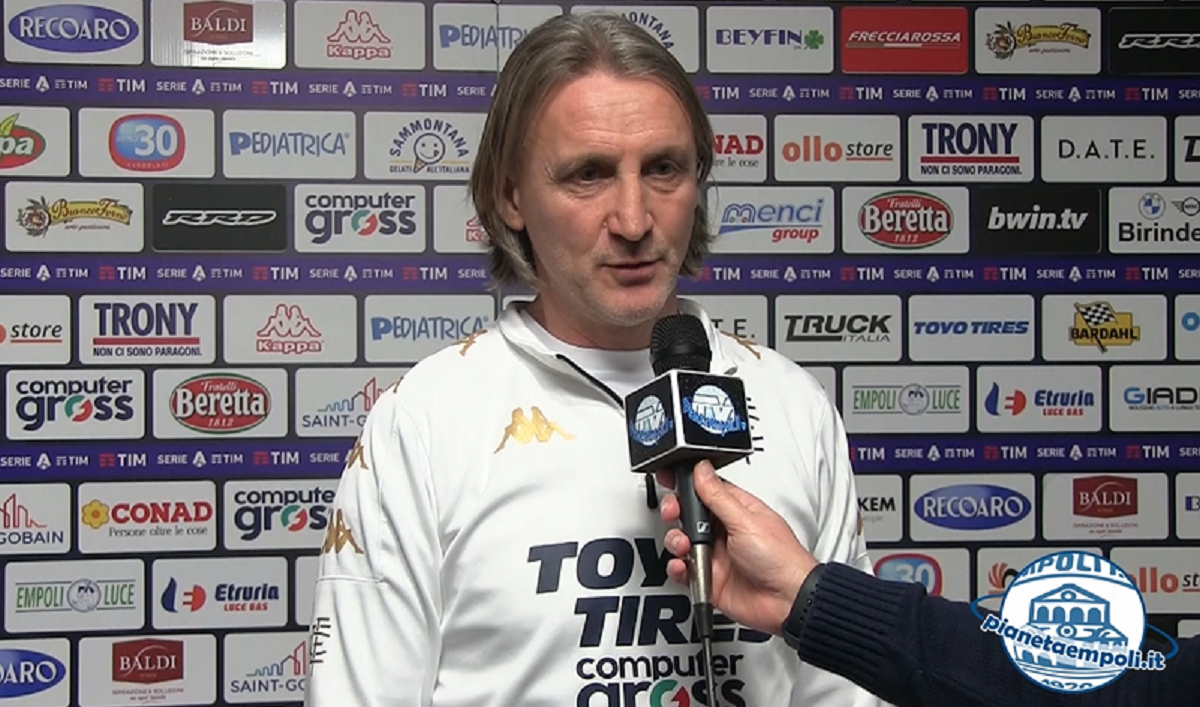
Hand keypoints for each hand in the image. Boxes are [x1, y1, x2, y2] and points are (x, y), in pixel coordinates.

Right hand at [656, 461, 818, 635]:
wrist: (787, 602)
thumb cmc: (781, 559)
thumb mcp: (745, 521)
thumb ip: (718, 496)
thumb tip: (702, 469)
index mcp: (737, 510)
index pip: (705, 489)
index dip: (686, 483)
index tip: (669, 478)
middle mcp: (725, 530)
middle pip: (688, 513)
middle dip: (676, 510)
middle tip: (674, 512)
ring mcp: (716, 554)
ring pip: (682, 540)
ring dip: (676, 540)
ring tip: (685, 545)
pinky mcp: (708, 578)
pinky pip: (683, 569)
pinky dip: (677, 567)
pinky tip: (684, 565)